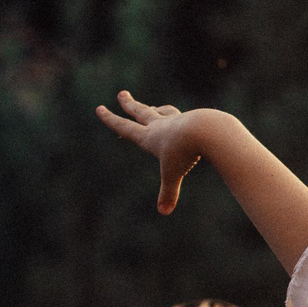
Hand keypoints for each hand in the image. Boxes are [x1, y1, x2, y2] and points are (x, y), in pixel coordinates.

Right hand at [95, 90, 218, 214]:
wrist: (208, 130)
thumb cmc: (186, 151)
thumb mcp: (173, 173)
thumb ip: (168, 192)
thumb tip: (164, 212)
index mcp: (149, 136)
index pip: (125, 127)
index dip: (111, 119)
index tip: (100, 108)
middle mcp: (160, 125)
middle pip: (141, 112)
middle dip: (129, 104)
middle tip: (122, 94)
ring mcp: (177, 120)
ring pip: (163, 111)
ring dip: (156, 109)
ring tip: (153, 107)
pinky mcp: (193, 119)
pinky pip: (183, 118)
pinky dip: (179, 119)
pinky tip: (185, 120)